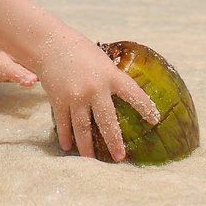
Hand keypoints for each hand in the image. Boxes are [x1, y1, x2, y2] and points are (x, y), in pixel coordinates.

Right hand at [40, 35, 159, 161]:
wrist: (51, 44)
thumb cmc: (80, 51)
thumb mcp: (103, 61)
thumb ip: (112, 79)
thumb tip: (124, 97)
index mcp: (110, 75)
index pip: (134, 93)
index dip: (145, 107)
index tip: (155, 120)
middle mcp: (95, 88)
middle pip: (107, 121)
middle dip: (114, 141)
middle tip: (120, 158)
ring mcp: (76, 96)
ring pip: (83, 128)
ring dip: (87, 147)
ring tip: (92, 160)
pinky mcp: (59, 100)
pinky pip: (64, 123)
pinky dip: (66, 136)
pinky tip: (68, 147)